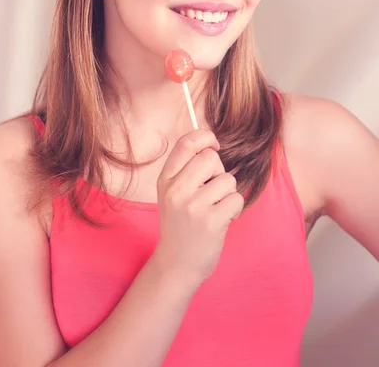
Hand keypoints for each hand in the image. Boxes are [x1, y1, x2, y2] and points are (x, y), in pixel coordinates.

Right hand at [152, 129, 244, 289]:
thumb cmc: (181, 224)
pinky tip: (222, 220)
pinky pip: (236, 199)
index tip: (214, 145)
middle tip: (212, 190)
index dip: (205, 137)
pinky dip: (235, 209)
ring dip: (228, 194)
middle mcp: (176, 190)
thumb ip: (186, 169)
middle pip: (210, 158)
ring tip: (215, 209)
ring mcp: (192, 206)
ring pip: (227, 180)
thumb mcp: (172, 193)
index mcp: (165, 180)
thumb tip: (211, 143)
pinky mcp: (210, 222)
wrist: (177, 264)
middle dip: (219, 171)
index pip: (186, 143)